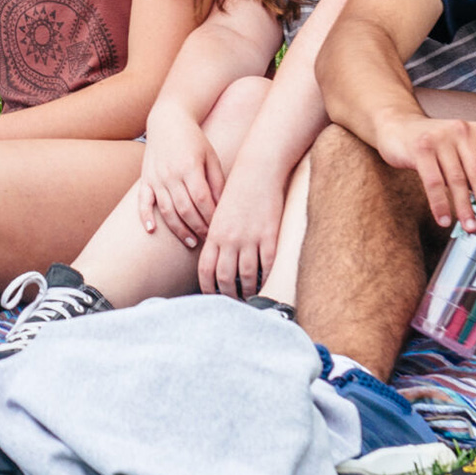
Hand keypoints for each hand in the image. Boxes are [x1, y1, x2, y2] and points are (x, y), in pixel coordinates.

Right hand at [135, 111, 223, 247]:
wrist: (167, 120)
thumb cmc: (194, 139)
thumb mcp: (210, 156)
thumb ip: (216, 181)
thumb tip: (222, 207)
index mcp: (190, 167)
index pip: (202, 199)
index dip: (211, 217)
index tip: (219, 227)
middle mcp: (171, 174)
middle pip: (185, 209)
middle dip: (198, 227)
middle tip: (209, 239)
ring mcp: (156, 177)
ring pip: (167, 210)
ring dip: (179, 229)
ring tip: (191, 242)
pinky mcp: (145, 179)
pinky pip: (143, 201)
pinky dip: (145, 216)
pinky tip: (151, 230)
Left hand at [199, 171, 286, 298]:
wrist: (258, 171)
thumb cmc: (238, 191)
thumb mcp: (221, 214)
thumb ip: (218, 237)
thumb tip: (218, 260)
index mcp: (214, 234)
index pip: (206, 270)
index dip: (207, 288)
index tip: (212, 297)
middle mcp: (230, 239)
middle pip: (225, 278)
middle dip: (228, 295)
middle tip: (233, 303)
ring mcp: (250, 238)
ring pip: (246, 275)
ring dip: (248, 291)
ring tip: (250, 298)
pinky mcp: (270, 235)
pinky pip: (267, 264)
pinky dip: (267, 278)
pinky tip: (267, 283)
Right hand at [375, 114, 475, 234]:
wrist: (396, 125)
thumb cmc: (431, 143)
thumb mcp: (458, 147)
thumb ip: (473, 166)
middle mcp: (461, 131)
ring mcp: (440, 139)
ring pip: (456, 180)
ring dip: (464, 208)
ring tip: (470, 226)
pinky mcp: (420, 149)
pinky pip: (434, 182)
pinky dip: (440, 204)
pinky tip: (444, 219)